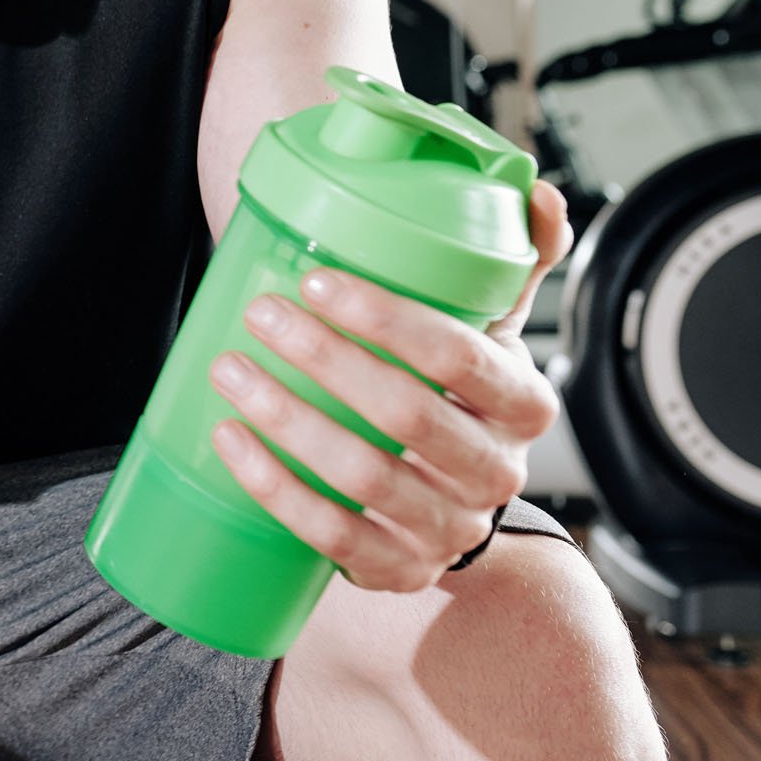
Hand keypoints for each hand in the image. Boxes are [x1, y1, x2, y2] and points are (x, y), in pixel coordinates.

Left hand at [205, 182, 572, 592]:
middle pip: (407, 415)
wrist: (452, 500)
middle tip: (259, 313)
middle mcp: (495, 471)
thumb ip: (511, 260)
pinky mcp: (398, 569)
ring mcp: (448, 528)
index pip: (461, 355)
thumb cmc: (458, 393)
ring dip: (287, 421)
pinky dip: (275, 489)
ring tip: (228, 369)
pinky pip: (332, 536)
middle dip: (324, 360)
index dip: (387, 319)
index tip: (316, 279)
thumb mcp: (491, 330)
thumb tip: (533, 191)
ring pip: (364, 477)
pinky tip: (230, 441)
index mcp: (523, 404)